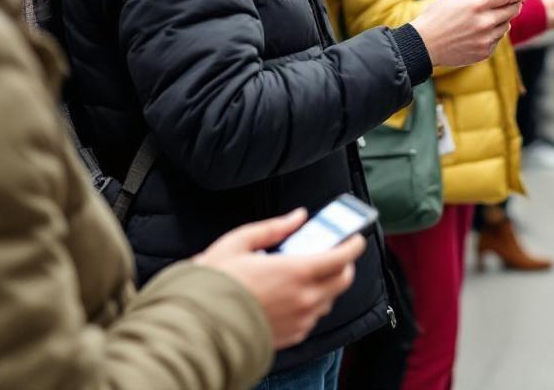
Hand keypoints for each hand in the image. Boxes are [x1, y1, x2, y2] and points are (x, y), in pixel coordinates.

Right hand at [194, 210, 365, 349]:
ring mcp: (300, 320)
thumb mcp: (239, 242)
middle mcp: (303, 298)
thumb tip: (298, 217)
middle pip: (343, 280)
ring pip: (329, 299)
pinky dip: (310, 304)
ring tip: (307, 273)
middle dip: (344, 264)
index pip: (341, 257)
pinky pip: (313, 318)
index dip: (353, 244)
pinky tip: (292, 295)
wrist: (198, 326)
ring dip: (326, 284)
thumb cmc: (215, 283)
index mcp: (295, 272)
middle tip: (332, 253)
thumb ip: (273, 228)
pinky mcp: (292, 336)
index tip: (354, 236)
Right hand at [411, 0, 527, 66]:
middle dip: (513, 4)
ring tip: (483, 19)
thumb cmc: (438, 16)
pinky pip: (497, 39)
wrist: (424, 45)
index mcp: (478, 4)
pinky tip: (476, 33)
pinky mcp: (484, 52)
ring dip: (500, 20)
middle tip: (509, 2)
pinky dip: (491, 34)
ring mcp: (486, 39)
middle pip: (513, 10)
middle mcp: (485, 22)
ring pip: (506, 26)